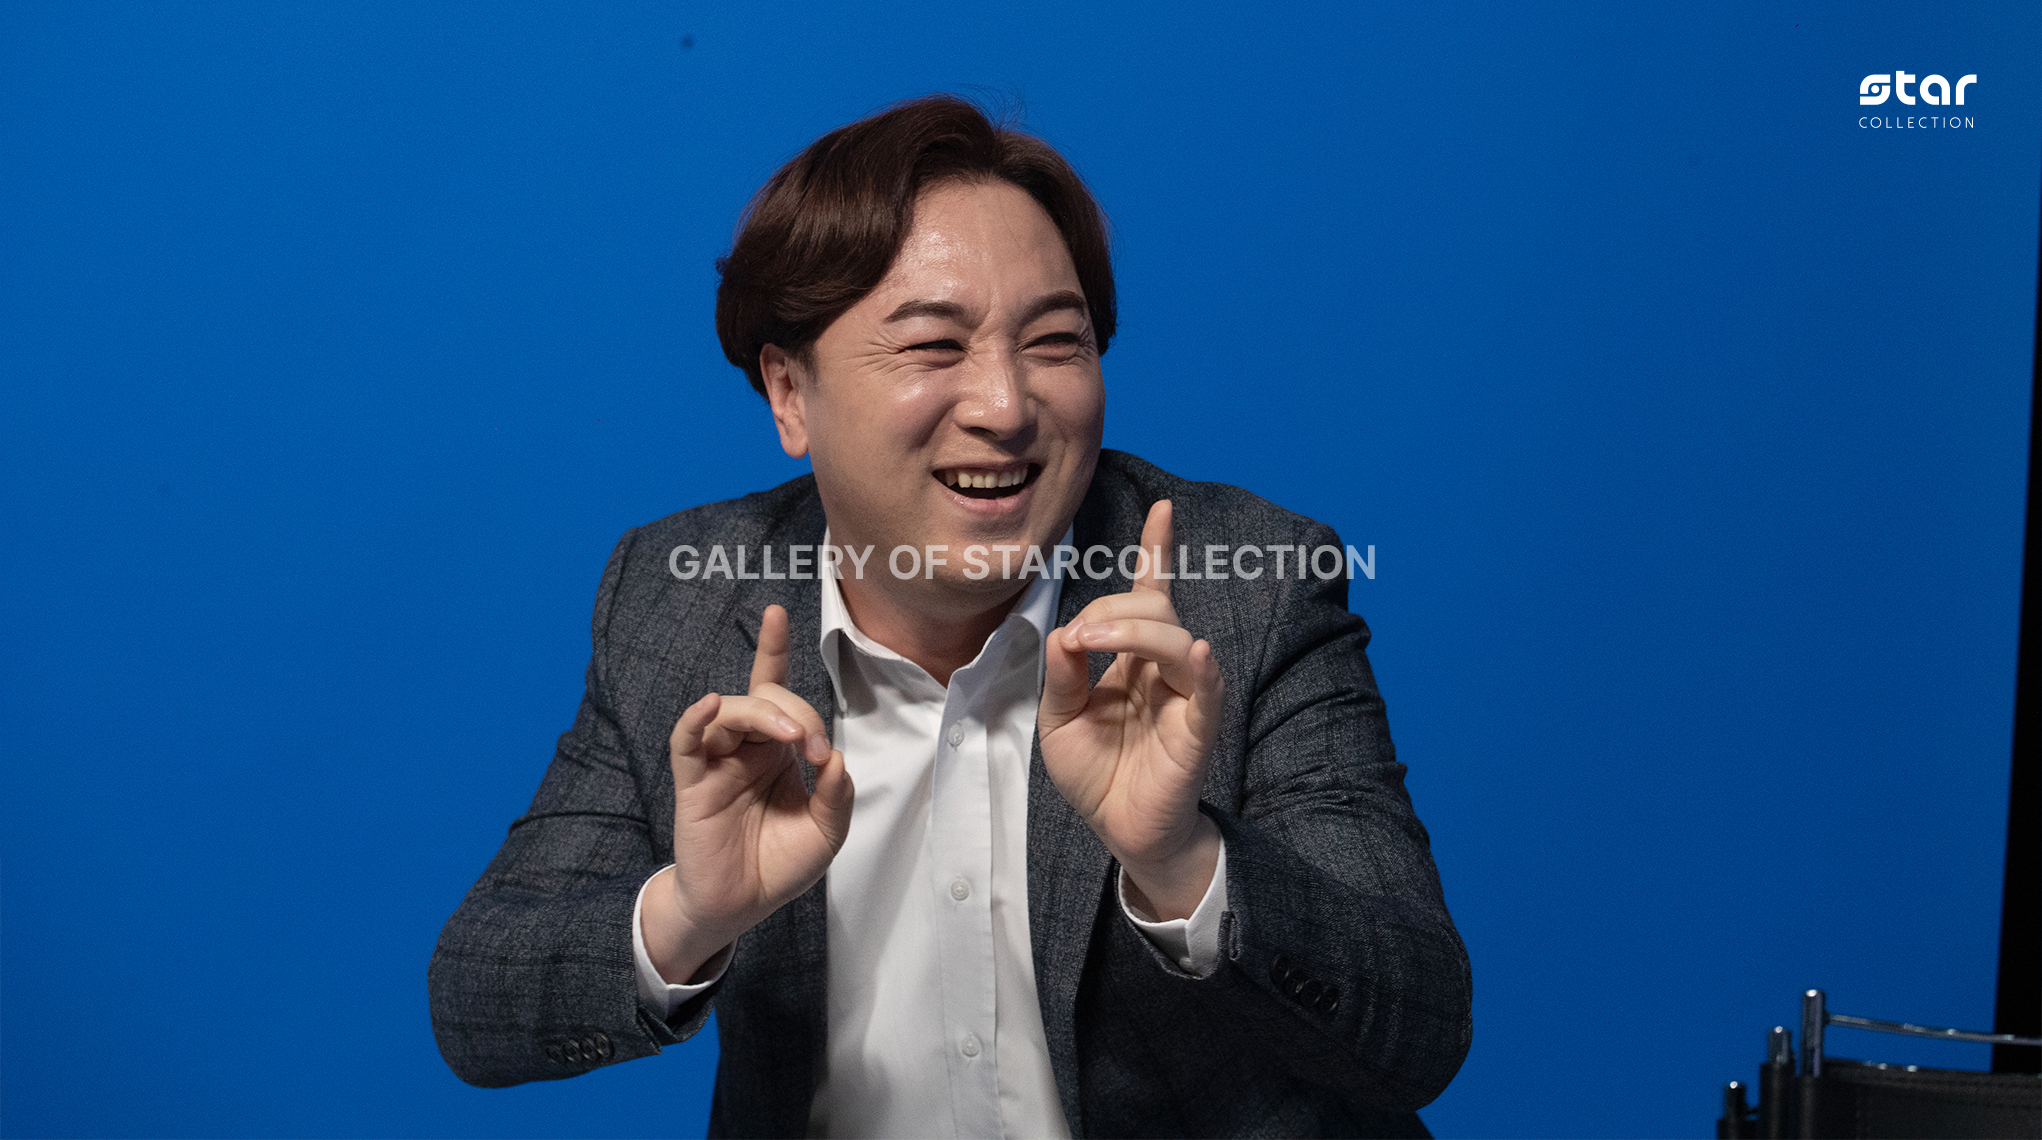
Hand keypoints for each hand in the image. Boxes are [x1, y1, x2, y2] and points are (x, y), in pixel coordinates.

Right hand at [640, 605, 853, 983]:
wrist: (740, 907)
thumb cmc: (778, 864)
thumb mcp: (826, 832)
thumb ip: (836, 795)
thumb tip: (833, 759)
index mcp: (777, 750)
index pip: (773, 689)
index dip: (773, 649)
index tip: (774, 613)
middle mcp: (746, 747)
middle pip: (766, 698)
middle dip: (798, 712)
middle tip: (815, 749)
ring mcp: (717, 761)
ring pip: (730, 712)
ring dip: (763, 713)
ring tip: (790, 737)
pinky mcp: (693, 781)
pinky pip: (687, 740)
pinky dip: (697, 719)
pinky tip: (710, 707)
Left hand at [1038, 499, 1224, 919]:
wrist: (1119, 830)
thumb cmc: (1096, 772)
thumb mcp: (1059, 719)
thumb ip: (1061, 675)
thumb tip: (1065, 633)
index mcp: (1132, 659)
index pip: (1150, 595)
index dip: (1157, 552)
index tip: (1163, 508)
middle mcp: (1163, 668)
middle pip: (1153, 608)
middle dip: (1112, 606)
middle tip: (1076, 636)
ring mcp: (1184, 693)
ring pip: (1174, 637)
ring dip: (1133, 628)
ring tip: (1094, 639)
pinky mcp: (1197, 726)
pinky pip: (1205, 687)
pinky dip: (1199, 666)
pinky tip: (1196, 651)